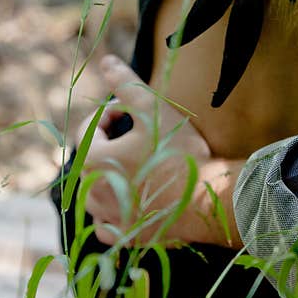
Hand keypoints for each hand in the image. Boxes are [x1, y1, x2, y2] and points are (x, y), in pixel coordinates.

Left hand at [77, 54, 243, 248]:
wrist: (208, 199)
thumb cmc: (179, 152)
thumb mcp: (153, 110)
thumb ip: (126, 84)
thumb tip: (106, 60)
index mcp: (92, 161)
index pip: (89, 129)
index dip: (110, 115)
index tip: (132, 113)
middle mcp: (92, 192)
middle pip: (92, 160)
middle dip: (111, 145)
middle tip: (140, 136)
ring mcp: (108, 217)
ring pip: (95, 194)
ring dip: (109, 178)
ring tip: (136, 167)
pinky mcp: (126, 236)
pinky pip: (106, 226)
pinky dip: (112, 215)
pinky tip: (129, 204)